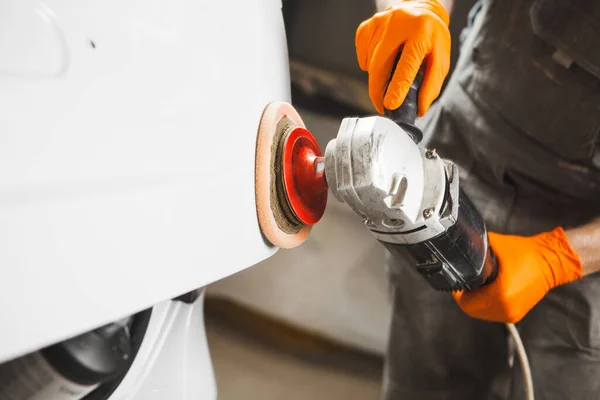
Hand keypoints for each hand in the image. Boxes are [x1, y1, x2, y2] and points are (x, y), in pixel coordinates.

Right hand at [355, 0, 450, 114]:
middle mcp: (398, 23)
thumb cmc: (431, 37)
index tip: (390, 105)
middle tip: (382, 106)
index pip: (407, 64)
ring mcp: (379, 23)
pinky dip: (369, 66)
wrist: (420, 8)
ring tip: (390, 76)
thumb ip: (431, 85)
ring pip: (370, 63)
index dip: (397, 87)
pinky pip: (363, 56)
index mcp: (421, 31)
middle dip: (378, 91)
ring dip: (377, 78)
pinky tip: (382, 61)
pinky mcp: (367, 26)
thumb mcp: (440, 58)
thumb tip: (419, 109)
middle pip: (380, 65)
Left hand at [452, 228, 581, 322]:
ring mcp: (512, 314)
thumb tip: (460, 247)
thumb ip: (474, 248)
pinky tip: (486, 290)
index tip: (457, 282)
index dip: (457, 293)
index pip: (466, 303)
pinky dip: (485, 303)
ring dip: (475, 301)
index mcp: (501, 296)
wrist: (552, 260)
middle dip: (465, 297)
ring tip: (475, 285)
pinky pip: (492, 312)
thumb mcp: (494, 245)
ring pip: (482, 313)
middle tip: (464, 283)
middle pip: (472, 310)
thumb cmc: (528, 253)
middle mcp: (506, 309)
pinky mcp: (516, 313)